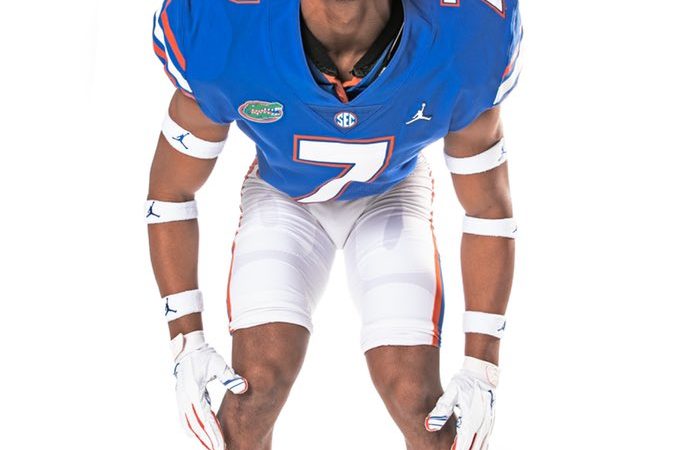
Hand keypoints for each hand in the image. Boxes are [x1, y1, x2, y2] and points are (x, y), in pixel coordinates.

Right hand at [171, 331, 247, 449]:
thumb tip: (244, 387)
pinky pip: (185, 419)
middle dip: (206, 440)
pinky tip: (198, 435)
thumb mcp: (218, 364)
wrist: (188, 349)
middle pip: (195, 426)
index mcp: (193, 392)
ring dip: (198, 437)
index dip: (213, 433)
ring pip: (188, 425)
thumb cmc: (204, 356)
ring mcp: (181, 400)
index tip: (221, 444)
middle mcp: (185, 399)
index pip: (204, 418)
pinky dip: (192, 429)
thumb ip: (230, 377)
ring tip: (209, 447)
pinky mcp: (182, 399)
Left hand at [425, 357, 498, 449]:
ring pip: (482, 443)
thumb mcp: (451, 394)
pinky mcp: (491, 419)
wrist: (482, 373)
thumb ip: (440, 410)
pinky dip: (480, 444)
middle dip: (466, 449)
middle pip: (474, 446)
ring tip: (462, 448)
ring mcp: (488, 422)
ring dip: (473, 448)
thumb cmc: (464, 382)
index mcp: (471, 418)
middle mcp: (482, 423)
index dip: (457, 448)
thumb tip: (429, 425)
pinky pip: (486, 437)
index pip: (463, 441)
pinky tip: (473, 446)